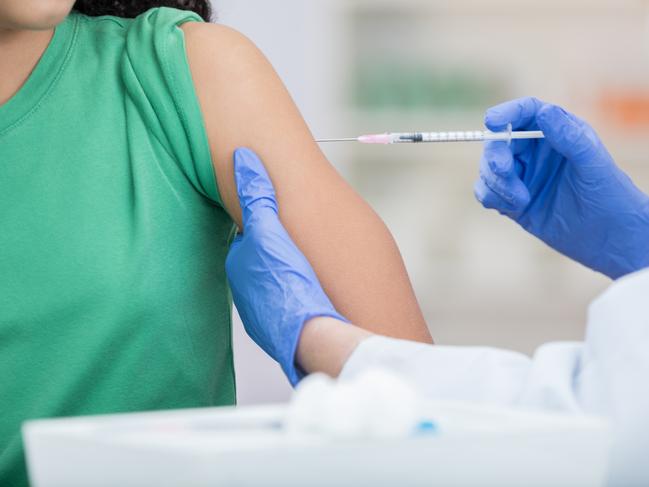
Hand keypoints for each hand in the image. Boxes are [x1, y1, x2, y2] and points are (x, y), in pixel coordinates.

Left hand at [225, 148, 347, 384]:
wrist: (309, 333)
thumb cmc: (287, 282)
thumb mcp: (270, 230)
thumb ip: (256, 195)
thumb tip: (242, 159)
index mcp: (239, 265)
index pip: (249, 238)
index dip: (266, 226)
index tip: (280, 220)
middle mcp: (244, 291)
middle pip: (261, 261)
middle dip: (275, 252)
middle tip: (297, 244)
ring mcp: (260, 312)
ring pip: (273, 284)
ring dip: (286, 276)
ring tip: (306, 269)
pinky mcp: (280, 328)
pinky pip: (286, 304)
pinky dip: (295, 297)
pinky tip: (311, 294)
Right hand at [474, 97, 648, 278]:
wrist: (607, 236)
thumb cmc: (608, 193)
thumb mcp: (592, 162)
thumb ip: (568, 137)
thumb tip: (544, 112)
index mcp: (555, 132)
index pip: (525, 113)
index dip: (506, 113)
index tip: (492, 121)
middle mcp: (534, 151)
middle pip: (498, 141)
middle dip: (495, 156)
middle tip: (505, 170)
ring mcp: (521, 175)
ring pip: (488, 169)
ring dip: (497, 183)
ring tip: (521, 200)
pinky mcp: (510, 200)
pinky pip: (485, 192)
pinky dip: (493, 198)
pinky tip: (515, 207)